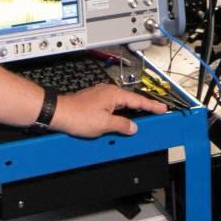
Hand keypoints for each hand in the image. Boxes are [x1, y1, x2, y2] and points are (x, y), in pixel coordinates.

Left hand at [51, 83, 166, 136]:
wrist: (58, 113)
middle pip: (131, 102)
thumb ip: (122, 125)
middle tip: (156, 113)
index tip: (163, 109)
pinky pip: (112, 108)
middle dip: (144, 108)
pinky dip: (120, 114)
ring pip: (121, 105)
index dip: (152, 106)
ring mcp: (101, 96)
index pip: (139, 101)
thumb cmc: (77, 116)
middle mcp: (108, 93)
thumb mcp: (104, 125)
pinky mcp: (94, 102)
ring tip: (141, 119)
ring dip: (130, 113)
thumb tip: (133, 127)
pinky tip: (121, 121)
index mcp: (114, 95)